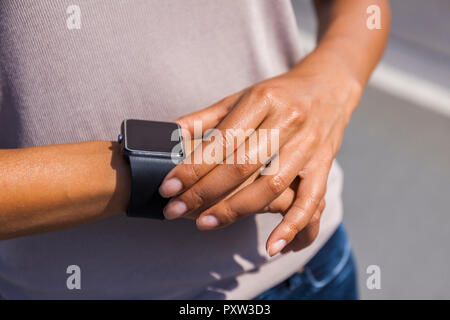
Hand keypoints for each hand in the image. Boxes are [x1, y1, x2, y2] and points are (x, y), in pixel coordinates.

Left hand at [160, 55, 361, 255]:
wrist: (328, 86)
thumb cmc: (278, 95)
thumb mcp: (241, 97)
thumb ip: (205, 119)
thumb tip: (169, 137)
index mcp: (262, 99)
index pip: (222, 142)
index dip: (192, 168)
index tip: (168, 188)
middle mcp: (287, 121)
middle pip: (242, 166)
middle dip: (204, 192)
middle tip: (175, 209)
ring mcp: (309, 145)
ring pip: (270, 186)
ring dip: (236, 210)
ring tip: (204, 224)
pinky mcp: (324, 164)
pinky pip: (311, 200)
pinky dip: (292, 226)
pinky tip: (272, 248)